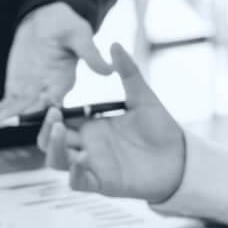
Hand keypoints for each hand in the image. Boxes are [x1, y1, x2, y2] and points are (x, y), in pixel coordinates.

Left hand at [0, 2, 111, 126]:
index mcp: (64, 81)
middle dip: (20, 115)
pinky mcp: (18, 87)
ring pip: (19, 108)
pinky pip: (7, 101)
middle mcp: (48, 91)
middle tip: (5, 121)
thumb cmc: (65, 24)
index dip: (46, 106)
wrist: (46, 20)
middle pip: (34, 108)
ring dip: (6, 114)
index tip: (37, 109)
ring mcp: (31, 91)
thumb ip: (89, 53)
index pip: (56, 98)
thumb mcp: (78, 34)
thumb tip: (109, 70)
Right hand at [38, 43, 185, 202]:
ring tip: (59, 131)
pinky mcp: (101, 183)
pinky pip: (78, 182)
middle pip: (50, 140)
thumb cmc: (161, 129)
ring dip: (53, 147)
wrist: (182, 159)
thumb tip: (114, 44)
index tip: (48, 95)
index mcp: (90, 126)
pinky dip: (75, 173)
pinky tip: (81, 159)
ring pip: (56, 160)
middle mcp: (86, 145)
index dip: (49, 109)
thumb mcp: (143, 97)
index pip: (60, 118)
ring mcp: (91, 165)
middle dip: (45, 127)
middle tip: (52, 114)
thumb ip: (128, 73)